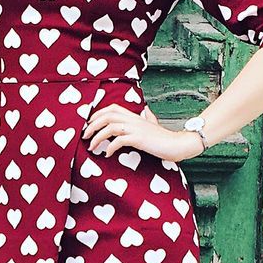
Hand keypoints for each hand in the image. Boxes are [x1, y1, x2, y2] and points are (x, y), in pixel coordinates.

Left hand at [82, 103, 200, 162]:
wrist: (178, 144)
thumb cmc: (165, 138)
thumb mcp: (154, 125)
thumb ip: (148, 118)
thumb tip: (146, 110)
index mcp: (135, 116)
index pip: (112, 108)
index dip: (98, 114)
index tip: (89, 124)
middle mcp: (134, 120)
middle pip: (107, 115)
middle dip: (92, 125)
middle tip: (84, 136)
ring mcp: (136, 129)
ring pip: (110, 127)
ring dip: (97, 137)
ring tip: (92, 147)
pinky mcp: (139, 139)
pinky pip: (119, 140)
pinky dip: (110, 147)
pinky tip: (107, 154)